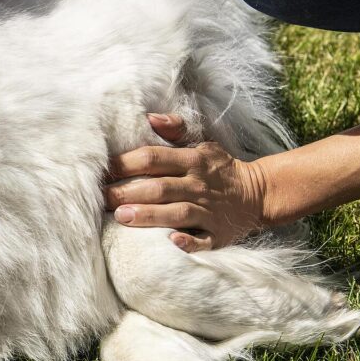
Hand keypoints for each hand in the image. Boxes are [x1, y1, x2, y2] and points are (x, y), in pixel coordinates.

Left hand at [104, 114, 268, 251]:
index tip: (100, 170)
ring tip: (122, 217)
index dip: (125, 163)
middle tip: (101, 199)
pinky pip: (203, 240)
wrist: (259, 194)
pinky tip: (170, 243)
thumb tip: (149, 117)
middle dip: (128, 192)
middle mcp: (199, 185)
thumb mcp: (202, 143)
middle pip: (160, 187)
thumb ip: (175, 128)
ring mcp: (209, 212)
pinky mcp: (218, 235)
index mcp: (192, 160)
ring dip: (150, 215)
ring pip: (178, 212)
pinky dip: (188, 242)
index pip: (153, 158)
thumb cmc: (217, 169)